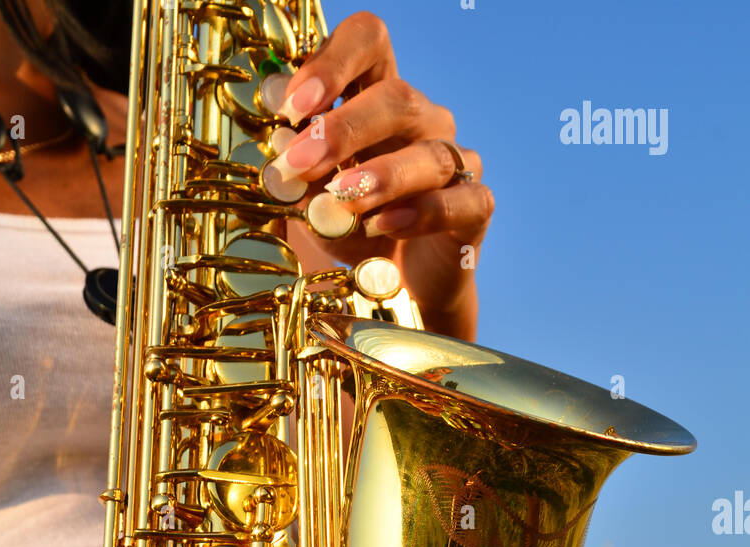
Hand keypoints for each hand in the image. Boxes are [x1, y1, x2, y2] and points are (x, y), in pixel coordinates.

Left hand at [269, 11, 494, 337]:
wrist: (396, 293)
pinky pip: (460, 200)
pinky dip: (423, 213)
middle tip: (302, 162)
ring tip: (342, 199)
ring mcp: (453, 161)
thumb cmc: (353, 232)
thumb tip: (282, 151)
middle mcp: (421, 120)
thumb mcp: (312, 202)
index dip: (333, 62)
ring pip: (430, 152)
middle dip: (344, 129)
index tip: (294, 105)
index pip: (368, 43)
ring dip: (382, 175)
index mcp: (376, 97)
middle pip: (397, 96)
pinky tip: (385, 227)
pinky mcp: (474, 207)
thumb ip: (300, 174)